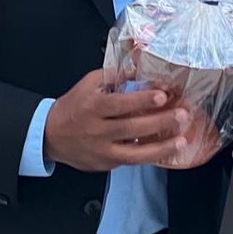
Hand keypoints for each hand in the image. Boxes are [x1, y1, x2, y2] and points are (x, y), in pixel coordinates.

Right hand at [42, 69, 190, 171]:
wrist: (50, 135)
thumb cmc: (74, 106)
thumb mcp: (90, 83)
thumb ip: (116, 75)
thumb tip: (141, 68)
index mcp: (93, 107)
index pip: (120, 104)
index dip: (142, 100)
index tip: (163, 95)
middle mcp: (97, 131)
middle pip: (131, 128)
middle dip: (159, 122)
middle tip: (181, 114)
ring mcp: (102, 151)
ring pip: (134, 154)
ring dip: (161, 148)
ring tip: (182, 141)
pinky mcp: (105, 165)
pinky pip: (130, 161)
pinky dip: (149, 156)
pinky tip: (166, 149)